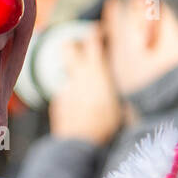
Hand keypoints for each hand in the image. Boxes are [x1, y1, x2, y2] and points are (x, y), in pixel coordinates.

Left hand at [48, 25, 122, 145]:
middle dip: (73, 46)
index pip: (92, 39)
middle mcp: (77, 75)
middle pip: (67, 47)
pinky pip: (64, 93)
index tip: (100, 33)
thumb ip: (115, 88)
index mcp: (96, 71)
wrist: (80, 144)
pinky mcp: (57, 102)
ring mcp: (64, 87)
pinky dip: (70, 97)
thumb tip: (118, 83)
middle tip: (82, 51)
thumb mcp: (120, 104)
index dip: (96, 33)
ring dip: (74, 78)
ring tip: (86, 93)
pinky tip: (79, 110)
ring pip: (67, 73)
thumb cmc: (106, 124)